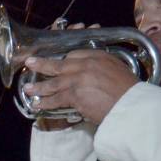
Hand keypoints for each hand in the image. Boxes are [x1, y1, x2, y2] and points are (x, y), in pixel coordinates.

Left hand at [23, 50, 138, 124]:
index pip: (75, 54)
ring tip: (28, 89)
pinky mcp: (75, 94)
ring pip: (55, 82)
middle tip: (30, 63)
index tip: (56, 63)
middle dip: (42, 64)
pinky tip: (37, 104)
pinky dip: (46, 102)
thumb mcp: (118, 70)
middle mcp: (87, 64)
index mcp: (98, 56)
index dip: (63, 60)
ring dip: (39, 86)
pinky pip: (57, 98)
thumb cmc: (129, 92)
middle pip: (60, 64)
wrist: (132, 105)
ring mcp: (79, 79)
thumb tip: (95, 77)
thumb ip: (104, 69)